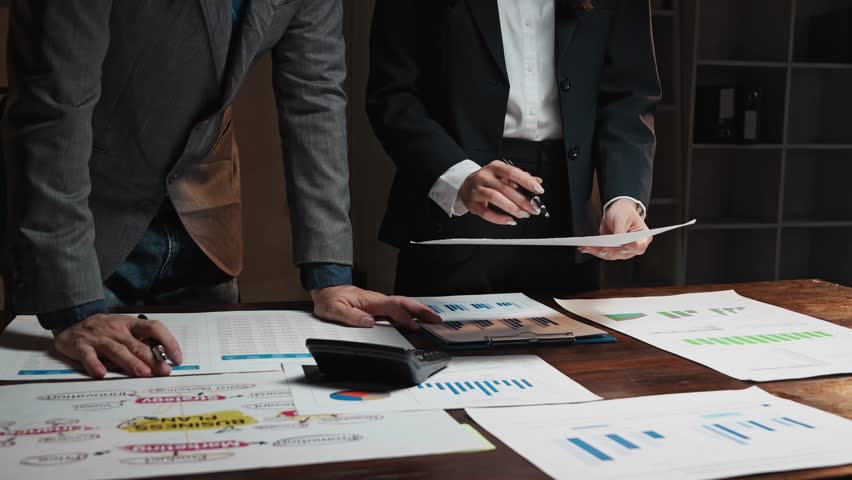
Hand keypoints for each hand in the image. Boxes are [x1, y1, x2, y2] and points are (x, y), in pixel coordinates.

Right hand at [53, 314, 182, 378]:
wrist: (71, 322)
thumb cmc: (105, 330)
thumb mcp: (124, 329)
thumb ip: (141, 342)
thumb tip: (165, 359)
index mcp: (130, 324)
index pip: (154, 328)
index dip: (168, 341)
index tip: (177, 358)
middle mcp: (116, 329)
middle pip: (137, 344)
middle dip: (152, 359)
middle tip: (164, 372)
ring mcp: (98, 337)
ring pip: (117, 350)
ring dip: (130, 362)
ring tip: (143, 373)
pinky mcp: (81, 346)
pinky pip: (88, 356)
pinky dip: (94, 364)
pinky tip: (102, 374)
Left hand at [311, 285, 441, 330]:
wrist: (326, 290)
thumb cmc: (329, 299)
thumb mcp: (334, 309)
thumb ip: (351, 316)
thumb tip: (368, 322)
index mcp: (370, 300)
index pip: (392, 308)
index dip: (404, 317)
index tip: (414, 327)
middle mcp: (377, 300)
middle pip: (404, 303)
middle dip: (421, 311)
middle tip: (436, 319)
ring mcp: (379, 302)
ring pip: (403, 305)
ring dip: (419, 311)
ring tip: (432, 319)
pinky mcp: (378, 306)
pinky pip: (397, 309)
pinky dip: (410, 313)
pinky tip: (415, 320)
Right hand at [458, 160, 543, 224]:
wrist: (464, 185)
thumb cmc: (487, 180)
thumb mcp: (502, 174)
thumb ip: (520, 178)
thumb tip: (537, 182)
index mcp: (495, 167)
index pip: (512, 172)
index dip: (526, 181)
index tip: (538, 189)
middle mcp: (484, 177)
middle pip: (505, 188)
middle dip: (522, 200)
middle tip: (533, 208)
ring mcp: (477, 190)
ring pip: (495, 198)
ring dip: (512, 207)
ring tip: (523, 214)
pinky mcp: (472, 204)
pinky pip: (486, 213)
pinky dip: (499, 218)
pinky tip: (510, 220)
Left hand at [581, 198, 651, 259]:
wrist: (618, 211)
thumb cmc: (624, 212)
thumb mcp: (622, 218)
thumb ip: (620, 231)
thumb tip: (615, 241)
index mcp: (643, 238)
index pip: (639, 246)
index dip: (631, 247)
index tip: (623, 245)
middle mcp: (634, 247)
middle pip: (623, 253)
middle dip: (610, 251)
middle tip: (601, 248)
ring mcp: (623, 250)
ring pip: (611, 255)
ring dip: (598, 252)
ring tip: (588, 247)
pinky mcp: (613, 250)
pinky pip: (604, 253)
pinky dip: (595, 250)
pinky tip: (586, 248)